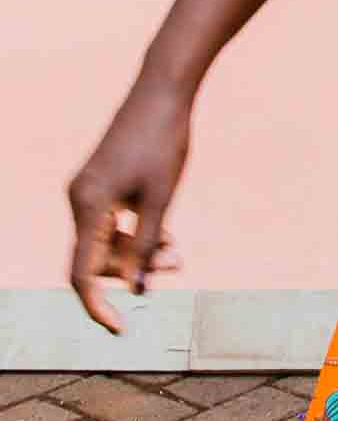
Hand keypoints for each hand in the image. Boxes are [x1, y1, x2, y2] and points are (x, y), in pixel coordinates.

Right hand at [67, 77, 189, 334]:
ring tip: (175, 254)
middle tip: (175, 267)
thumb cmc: (164, 141)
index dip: (97, 306)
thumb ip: (147, 246)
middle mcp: (79, 199)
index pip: (81, 274)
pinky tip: (164, 238)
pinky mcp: (100, 183)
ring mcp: (87, 190)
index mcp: (88, 205)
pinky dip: (135, 233)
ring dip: (138, 252)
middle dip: (132, 270)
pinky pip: (110, 223)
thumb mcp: (161, 199)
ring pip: (105, 241)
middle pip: (95, 258)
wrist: (164, 91)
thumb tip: (139, 288)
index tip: (119, 329)